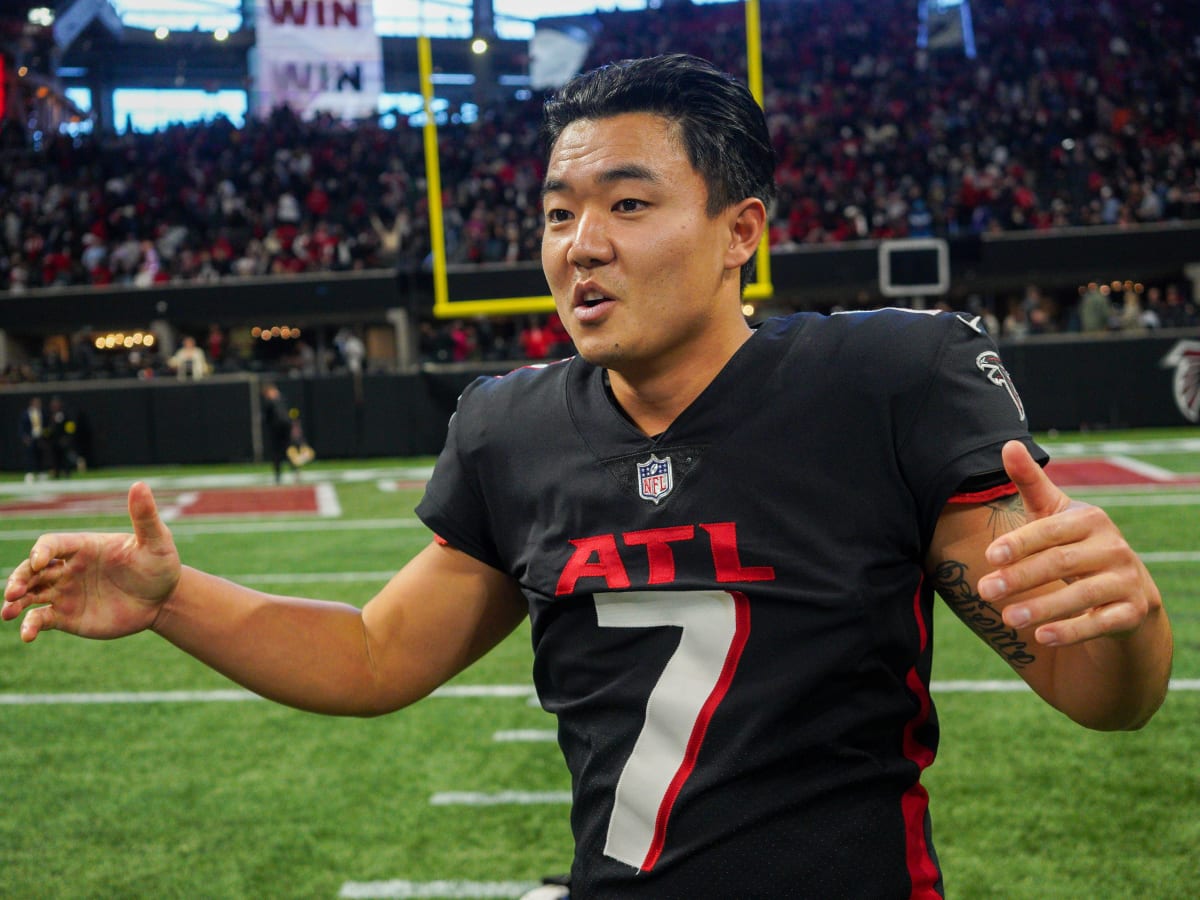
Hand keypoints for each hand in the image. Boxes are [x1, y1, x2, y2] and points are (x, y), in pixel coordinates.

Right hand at [2, 482, 179, 642]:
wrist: (164, 599)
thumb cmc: (160, 565)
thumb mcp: (156, 541)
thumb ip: (144, 516)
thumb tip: (140, 484)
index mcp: (83, 547)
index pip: (52, 544)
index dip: (41, 551)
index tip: (40, 562)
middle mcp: (68, 568)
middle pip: (31, 569)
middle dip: (19, 578)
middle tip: (12, 591)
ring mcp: (65, 592)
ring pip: (30, 594)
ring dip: (15, 601)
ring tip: (7, 611)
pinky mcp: (67, 616)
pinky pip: (41, 619)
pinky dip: (30, 626)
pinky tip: (27, 634)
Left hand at [977, 441, 1160, 645]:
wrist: (1125, 591)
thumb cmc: (1075, 545)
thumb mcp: (1054, 514)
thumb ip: (1030, 483)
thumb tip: (1007, 444)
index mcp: (1090, 520)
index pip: (1050, 530)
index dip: (1020, 542)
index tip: (990, 556)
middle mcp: (1113, 548)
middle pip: (1061, 563)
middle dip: (1020, 578)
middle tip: (984, 591)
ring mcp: (1126, 580)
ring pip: (1082, 595)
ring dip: (1043, 608)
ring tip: (1007, 619)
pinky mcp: (1132, 612)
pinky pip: (1101, 624)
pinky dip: (1072, 631)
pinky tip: (1042, 638)